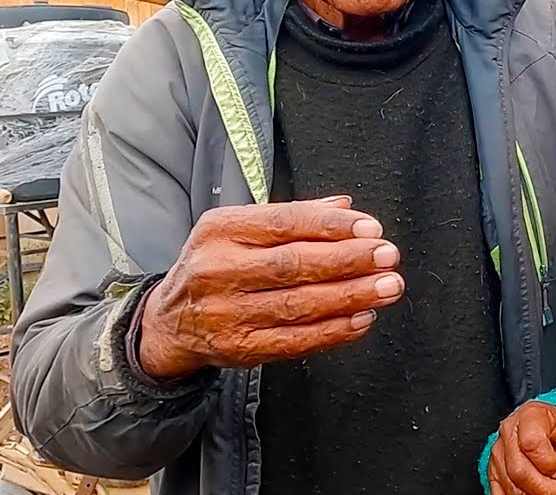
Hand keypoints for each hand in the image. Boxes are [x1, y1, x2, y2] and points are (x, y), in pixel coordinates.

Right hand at [138, 196, 403, 379]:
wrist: (167, 322)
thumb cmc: (216, 265)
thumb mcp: (239, 230)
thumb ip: (292, 217)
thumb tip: (345, 207)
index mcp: (221, 230)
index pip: (284, 223)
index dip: (331, 227)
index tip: (372, 228)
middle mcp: (218, 270)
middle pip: (294, 264)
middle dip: (349, 260)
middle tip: (388, 257)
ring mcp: (225, 313)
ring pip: (298, 305)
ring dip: (351, 296)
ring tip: (387, 287)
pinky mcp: (238, 348)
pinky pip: (293, 341)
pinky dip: (333, 331)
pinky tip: (361, 319)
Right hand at [487, 401, 555, 494]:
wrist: (545, 427)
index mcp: (529, 416)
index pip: (532, 444)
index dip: (549, 463)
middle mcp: (508, 433)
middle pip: (518, 470)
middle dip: (543, 488)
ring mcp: (498, 454)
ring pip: (510, 486)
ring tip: (551, 493)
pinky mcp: (493, 472)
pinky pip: (501, 493)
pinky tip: (535, 494)